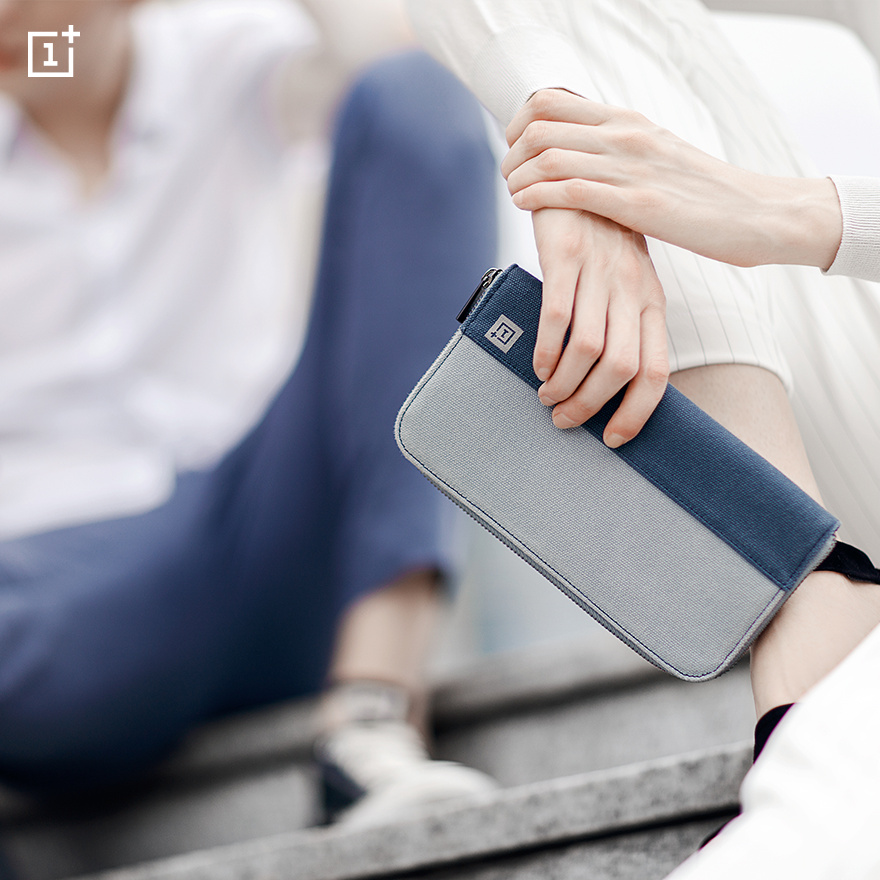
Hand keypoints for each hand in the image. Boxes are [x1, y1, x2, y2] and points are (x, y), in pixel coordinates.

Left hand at [502, 89, 841, 270]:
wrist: (757, 213)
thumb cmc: (706, 193)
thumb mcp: (658, 155)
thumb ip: (621, 150)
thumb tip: (588, 154)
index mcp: (629, 121)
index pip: (554, 101)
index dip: (519, 121)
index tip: (514, 146)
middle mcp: (625, 135)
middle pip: (541, 124)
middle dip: (512, 150)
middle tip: (508, 173)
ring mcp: (630, 167)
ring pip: (549, 155)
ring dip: (517, 175)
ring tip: (512, 192)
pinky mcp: (637, 203)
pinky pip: (570, 190)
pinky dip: (536, 195)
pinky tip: (524, 205)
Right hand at [530, 207, 668, 447]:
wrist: (580, 174)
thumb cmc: (601, 241)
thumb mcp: (627, 282)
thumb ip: (622, 325)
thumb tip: (605, 383)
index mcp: (651, 302)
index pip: (656, 371)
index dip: (637, 412)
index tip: (615, 439)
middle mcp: (632, 291)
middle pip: (621, 368)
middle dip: (591, 406)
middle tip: (565, 420)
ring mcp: (599, 274)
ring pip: (588, 350)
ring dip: (564, 384)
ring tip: (546, 396)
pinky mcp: (566, 258)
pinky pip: (556, 317)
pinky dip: (544, 350)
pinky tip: (535, 364)